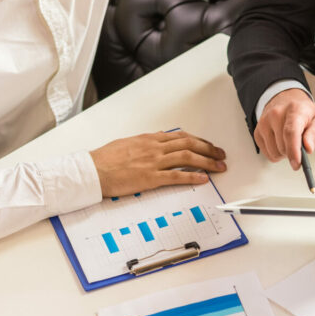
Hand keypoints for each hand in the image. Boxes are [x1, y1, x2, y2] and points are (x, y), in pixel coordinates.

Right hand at [90, 130, 225, 196]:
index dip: (199, 140)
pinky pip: (177, 175)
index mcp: (150, 139)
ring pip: (188, 157)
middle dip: (209, 149)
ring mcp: (154, 162)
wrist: (93, 170)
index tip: (208, 145)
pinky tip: (203, 179)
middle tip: (221, 155)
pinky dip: (192, 176)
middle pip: (189, 144)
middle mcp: (155, 147)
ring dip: (207, 162)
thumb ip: (146, 142)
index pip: (181, 136)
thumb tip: (159, 138)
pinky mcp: (150, 177)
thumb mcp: (128, 143)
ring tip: (219, 167)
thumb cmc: (105, 158)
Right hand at [253, 88, 314, 167]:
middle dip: (293, 152)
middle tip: (299, 143)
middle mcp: (275, 114)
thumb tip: (308, 148)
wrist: (285, 100)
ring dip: (284, 153)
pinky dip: (276, 153)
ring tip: (289, 141)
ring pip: (274, 153)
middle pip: (283, 147)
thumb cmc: (302, 112)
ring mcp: (263, 122)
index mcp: (294, 110)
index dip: (293, 150)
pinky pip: (267, 154)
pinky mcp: (257, 131)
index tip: (297, 163)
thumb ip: (314, 134)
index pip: (291, 132)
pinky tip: (280, 141)